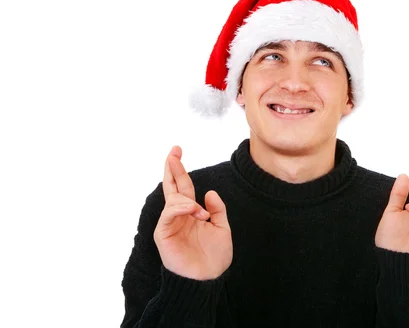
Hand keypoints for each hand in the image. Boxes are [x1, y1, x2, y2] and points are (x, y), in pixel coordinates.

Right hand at [153, 146, 232, 279]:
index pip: (183, 187)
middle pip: (172, 187)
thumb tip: (209, 192)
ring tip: (199, 213)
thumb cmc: (214, 257)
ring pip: (172, 200)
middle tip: (174, 151)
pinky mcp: (164, 235)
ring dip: (186, 199)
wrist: (208, 279)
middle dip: (172, 168)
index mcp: (190, 212)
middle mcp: (178, 216)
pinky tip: (192, 210)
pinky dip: (181, 209)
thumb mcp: (222, 228)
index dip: (180, 170)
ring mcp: (170, 224)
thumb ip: (217, 209)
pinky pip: (169, 215)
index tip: (178, 151)